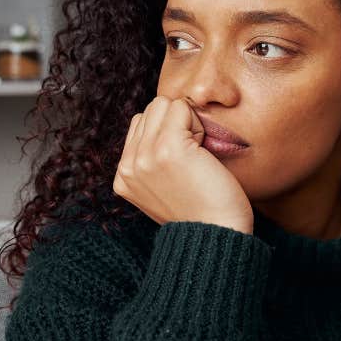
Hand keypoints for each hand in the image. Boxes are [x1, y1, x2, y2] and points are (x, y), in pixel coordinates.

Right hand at [113, 96, 253, 232]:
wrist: (217, 236)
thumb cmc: (204, 214)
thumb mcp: (163, 192)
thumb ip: (152, 165)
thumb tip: (161, 131)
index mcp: (123, 177)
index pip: (140, 125)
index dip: (168, 134)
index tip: (184, 164)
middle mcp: (127, 166)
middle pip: (150, 110)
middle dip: (176, 124)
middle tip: (193, 158)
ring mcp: (144, 156)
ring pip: (163, 104)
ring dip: (187, 122)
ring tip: (197, 156)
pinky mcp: (167, 147)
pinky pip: (181, 108)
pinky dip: (198, 125)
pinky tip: (203, 153)